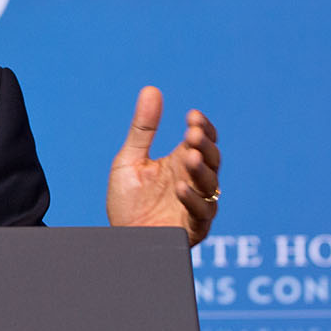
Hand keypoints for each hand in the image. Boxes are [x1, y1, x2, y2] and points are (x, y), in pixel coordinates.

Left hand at [105, 86, 219, 243]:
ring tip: (189, 155)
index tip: (192, 115)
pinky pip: (200, 213)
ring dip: (201, 169)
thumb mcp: (130, 161)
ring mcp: (195, 204)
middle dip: (204, 145)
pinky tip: (180, 187)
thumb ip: (142, 130)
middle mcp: (193, 181)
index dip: (202, 127)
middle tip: (192, 133)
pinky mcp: (193, 229)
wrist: (120, 241)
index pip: (202, 140)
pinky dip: (192, 199)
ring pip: (211, 185)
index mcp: (180, 163)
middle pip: (211, 159)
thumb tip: (151, 89)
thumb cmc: (127, 203)